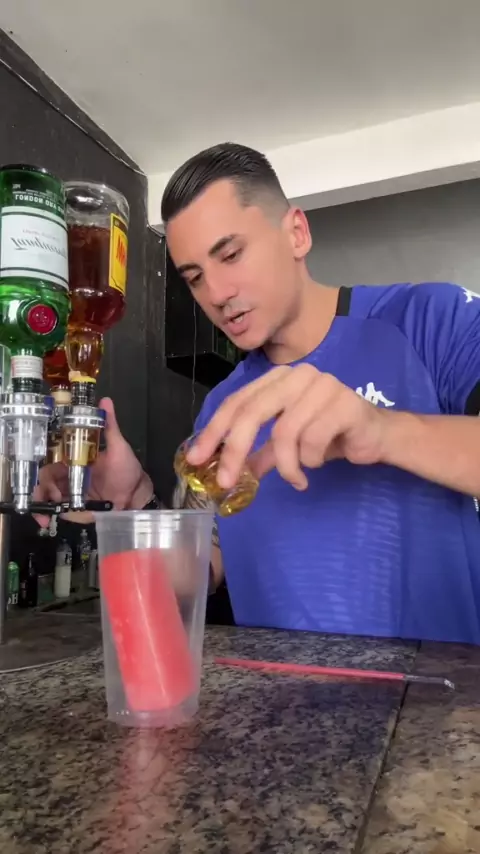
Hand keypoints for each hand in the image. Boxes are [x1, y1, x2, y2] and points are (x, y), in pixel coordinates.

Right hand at [34, 397, 152, 522]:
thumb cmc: (127, 470)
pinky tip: (45, 516)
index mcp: (75, 456)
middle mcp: (68, 473)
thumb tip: (105, 401)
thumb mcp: (118, 446)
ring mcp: (68, 490)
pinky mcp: (71, 507)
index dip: (41, 458)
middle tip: (54, 493)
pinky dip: (45, 512)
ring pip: (44, 492)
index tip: (44, 464)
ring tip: (55, 503)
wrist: (135, 497)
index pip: (50, 454)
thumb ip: (109, 425)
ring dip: (43, 498)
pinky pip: (52, 509)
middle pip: (43, 475)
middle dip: (42, 484)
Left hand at [187, 365, 386, 490]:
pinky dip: (309, 462)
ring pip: (284, 433)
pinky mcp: (344, 404)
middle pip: (253, 412)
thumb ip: (258, 453)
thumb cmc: (330, 435)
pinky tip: (318, 465)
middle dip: (235, 450)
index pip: (237, 402)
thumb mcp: (287, 445)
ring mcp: (322, 386)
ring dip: (286, 465)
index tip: (196, 459)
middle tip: (226, 480)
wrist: (377, 435)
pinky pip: (312, 440)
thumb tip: (224, 471)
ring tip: (296, 478)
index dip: (214, 431)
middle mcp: (297, 375)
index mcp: (279, 379)